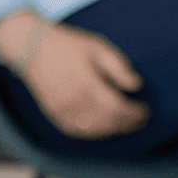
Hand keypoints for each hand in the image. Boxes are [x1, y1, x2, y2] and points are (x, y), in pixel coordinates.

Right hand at [0, 14, 146, 139]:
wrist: (32, 48)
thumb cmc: (68, 45)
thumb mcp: (97, 47)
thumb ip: (118, 66)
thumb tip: (136, 85)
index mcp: (87, 84)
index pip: (118, 109)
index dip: (134, 114)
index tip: (145, 111)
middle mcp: (74, 102)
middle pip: (109, 123)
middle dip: (128, 124)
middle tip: (140, 120)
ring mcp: (64, 112)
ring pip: (96, 131)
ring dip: (114, 130)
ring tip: (126, 123)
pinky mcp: (56, 117)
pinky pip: (81, 132)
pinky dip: (97, 132)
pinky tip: (106, 126)